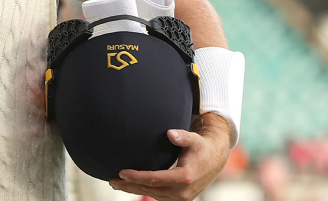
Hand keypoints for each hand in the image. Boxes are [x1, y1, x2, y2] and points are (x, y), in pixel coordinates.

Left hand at [110, 113, 231, 200]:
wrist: (215, 159)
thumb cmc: (202, 147)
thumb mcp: (194, 139)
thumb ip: (182, 136)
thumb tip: (170, 133)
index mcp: (184, 177)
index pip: (155, 179)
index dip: (137, 177)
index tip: (121, 172)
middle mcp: (182, 191)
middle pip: (150, 190)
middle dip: (129, 186)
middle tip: (111, 181)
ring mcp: (182, 197)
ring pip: (153, 195)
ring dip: (134, 190)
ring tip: (117, 184)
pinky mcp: (180, 198)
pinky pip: (159, 196)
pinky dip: (144, 191)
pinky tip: (132, 186)